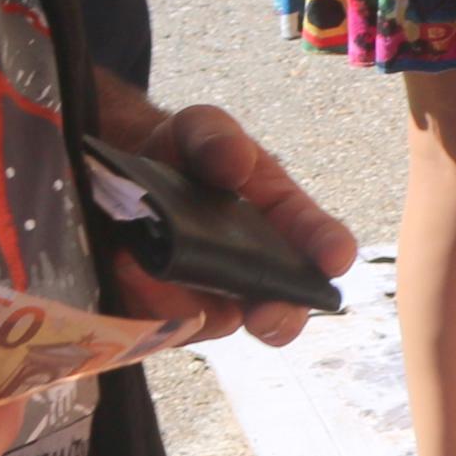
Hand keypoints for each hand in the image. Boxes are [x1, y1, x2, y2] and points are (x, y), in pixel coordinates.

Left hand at [104, 104, 357, 348]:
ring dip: (182, 301)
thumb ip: (216, 136)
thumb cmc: (180, 155)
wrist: (118, 176)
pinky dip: (142, 301)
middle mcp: (253, 271)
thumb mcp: (199, 129)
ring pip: (210, 322)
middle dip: (278, 317)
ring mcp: (208, 298)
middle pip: (279, 308)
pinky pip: (157, 326)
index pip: (315, 238)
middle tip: (266, 316)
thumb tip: (237, 163)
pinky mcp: (160, 316)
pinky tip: (123, 267)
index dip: (330, 248)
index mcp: (280, 221)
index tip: (337, 259)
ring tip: (144, 264)